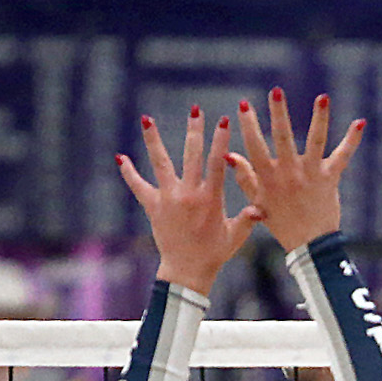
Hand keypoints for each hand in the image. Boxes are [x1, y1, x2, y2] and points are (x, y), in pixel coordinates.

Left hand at [118, 109, 263, 295]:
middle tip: (196, 108)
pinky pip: (138, 186)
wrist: (186, 271)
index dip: (221, 141)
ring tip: (147, 119)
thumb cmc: (214, 254)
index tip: (224, 120)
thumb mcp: (235, 236)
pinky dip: (129, 173)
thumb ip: (248, 218)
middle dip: (195, 130)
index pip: (218, 163)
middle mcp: (188, 194)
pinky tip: (120, 157)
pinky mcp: (153, 207)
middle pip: (192, 155)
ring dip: (154, 140)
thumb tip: (261, 206)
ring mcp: (168, 199)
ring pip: (161, 163)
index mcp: (211, 198)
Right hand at [232, 90, 365, 251]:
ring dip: (319, 118)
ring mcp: (311, 175)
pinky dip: (352, 139)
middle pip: (283, 138)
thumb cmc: (281, 222)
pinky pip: (343, 155)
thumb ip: (244, 176)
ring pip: (315, 141)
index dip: (248, 126)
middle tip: (275, 91)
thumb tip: (229, 154)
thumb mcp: (257, 201)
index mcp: (269, 177)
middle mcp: (289, 173)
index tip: (243, 105)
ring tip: (323, 97)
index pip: (255, 147)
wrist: (309, 245)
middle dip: (278, 113)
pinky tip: (360, 121)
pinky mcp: (330, 178)